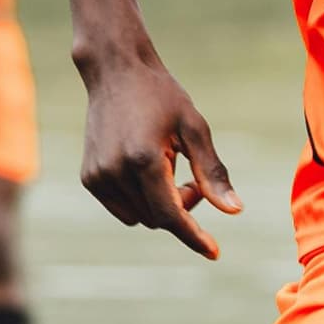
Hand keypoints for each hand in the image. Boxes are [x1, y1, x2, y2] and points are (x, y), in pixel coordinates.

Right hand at [77, 50, 239, 256]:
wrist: (115, 72)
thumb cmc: (162, 96)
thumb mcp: (194, 128)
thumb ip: (213, 172)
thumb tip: (234, 211)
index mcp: (144, 159)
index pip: (171, 216)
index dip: (194, 236)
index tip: (214, 252)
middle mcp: (116, 171)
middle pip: (158, 219)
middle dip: (182, 209)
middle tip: (194, 181)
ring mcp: (98, 177)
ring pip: (139, 218)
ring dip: (160, 207)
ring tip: (170, 170)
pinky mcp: (89, 178)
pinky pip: (122, 208)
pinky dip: (140, 201)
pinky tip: (147, 170)